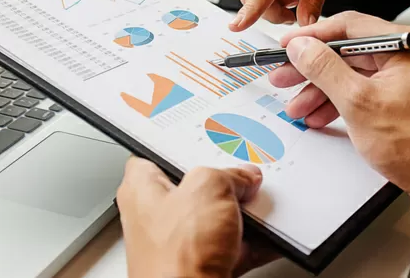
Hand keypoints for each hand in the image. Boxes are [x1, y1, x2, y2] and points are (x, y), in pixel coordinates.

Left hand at [116, 157, 276, 277]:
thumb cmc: (176, 256)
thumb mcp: (209, 187)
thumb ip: (228, 173)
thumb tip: (242, 178)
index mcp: (142, 189)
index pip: (158, 156)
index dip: (185, 147)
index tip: (209, 143)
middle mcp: (156, 217)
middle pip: (196, 187)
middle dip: (224, 185)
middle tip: (243, 181)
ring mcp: (180, 244)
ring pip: (217, 218)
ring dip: (241, 215)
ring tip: (258, 211)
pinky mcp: (201, 266)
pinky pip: (232, 246)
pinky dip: (250, 243)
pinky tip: (267, 237)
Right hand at [268, 12, 409, 216]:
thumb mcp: (357, 102)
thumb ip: (324, 68)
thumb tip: (301, 47)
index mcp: (408, 44)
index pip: (349, 26)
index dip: (311, 36)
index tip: (287, 45)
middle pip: (349, 51)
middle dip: (313, 69)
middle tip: (285, 76)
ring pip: (356, 72)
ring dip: (324, 89)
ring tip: (299, 105)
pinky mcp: (408, 93)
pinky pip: (368, 88)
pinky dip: (344, 100)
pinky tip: (322, 114)